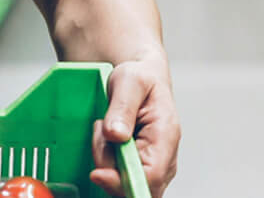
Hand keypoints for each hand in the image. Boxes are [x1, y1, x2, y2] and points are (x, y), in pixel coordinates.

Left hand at [91, 58, 178, 197]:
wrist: (140, 79)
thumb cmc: (139, 79)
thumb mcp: (129, 81)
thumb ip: (122, 107)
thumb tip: (115, 134)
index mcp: (166, 136)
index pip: (152, 176)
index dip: (123, 181)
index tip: (97, 172)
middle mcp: (163, 158)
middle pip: (134, 185)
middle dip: (108, 166)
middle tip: (102, 129)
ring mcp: (152, 167)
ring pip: (122, 184)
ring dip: (105, 160)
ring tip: (106, 127)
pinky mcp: (138, 170)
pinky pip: (117, 179)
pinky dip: (104, 162)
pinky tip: (106, 141)